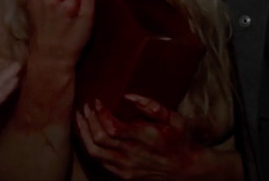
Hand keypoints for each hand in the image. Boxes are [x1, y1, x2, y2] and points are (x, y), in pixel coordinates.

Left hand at [75, 95, 221, 179]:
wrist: (188, 170)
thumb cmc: (181, 140)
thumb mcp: (174, 118)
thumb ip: (151, 105)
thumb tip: (128, 96)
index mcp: (145, 138)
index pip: (112, 127)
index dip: (100, 113)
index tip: (96, 101)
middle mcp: (133, 155)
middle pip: (99, 139)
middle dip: (88, 120)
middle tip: (85, 107)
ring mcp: (127, 168)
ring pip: (95, 153)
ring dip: (84, 133)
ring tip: (80, 118)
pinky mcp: (124, 175)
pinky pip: (100, 162)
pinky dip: (89, 147)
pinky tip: (87, 135)